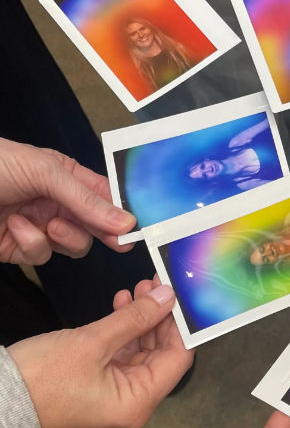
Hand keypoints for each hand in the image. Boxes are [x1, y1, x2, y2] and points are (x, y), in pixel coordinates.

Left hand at [0, 138, 135, 263]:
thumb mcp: (45, 172)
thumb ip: (86, 200)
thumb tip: (126, 222)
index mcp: (67, 176)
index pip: (106, 196)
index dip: (123, 211)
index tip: (138, 227)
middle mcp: (57, 202)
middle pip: (95, 225)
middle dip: (103, 232)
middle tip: (119, 243)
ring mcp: (39, 226)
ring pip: (73, 245)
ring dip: (64, 237)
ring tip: (49, 226)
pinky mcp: (19, 248)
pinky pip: (41, 254)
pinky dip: (31, 242)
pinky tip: (14, 226)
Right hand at [7, 280, 192, 427]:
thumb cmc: (40, 379)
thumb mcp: (92, 342)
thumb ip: (135, 318)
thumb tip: (167, 297)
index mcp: (138, 403)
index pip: (178, 359)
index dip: (181, 325)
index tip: (182, 295)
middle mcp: (132, 405)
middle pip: (161, 354)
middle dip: (160, 317)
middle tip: (157, 284)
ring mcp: (115, 396)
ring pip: (141, 351)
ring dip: (141, 320)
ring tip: (140, 288)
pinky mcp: (98, 387)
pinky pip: (121, 356)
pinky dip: (124, 331)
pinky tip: (123, 304)